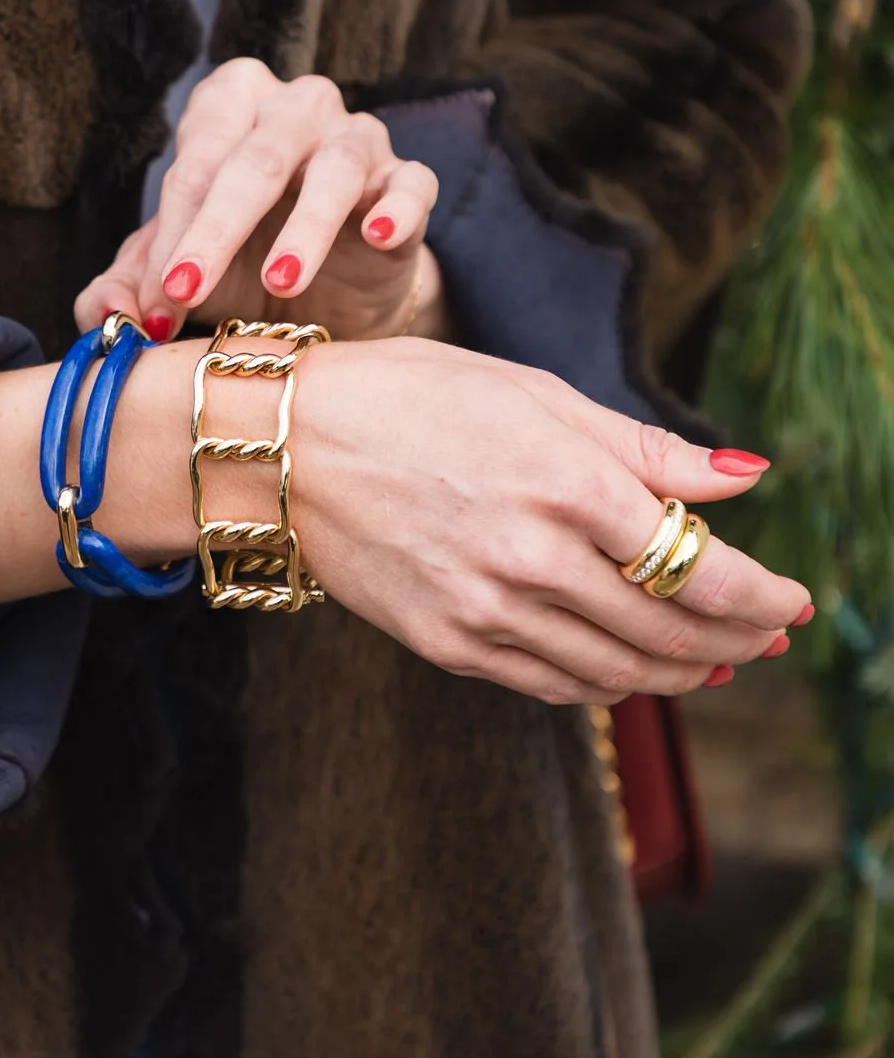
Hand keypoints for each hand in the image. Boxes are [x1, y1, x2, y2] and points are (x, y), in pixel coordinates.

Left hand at [75, 59, 439, 341]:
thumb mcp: (182, 271)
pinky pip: (411, 185)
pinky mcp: (408, 180)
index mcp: (231, 106)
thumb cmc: (245, 260)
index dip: (171, 235)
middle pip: (255, 159)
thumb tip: (102, 313)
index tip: (155, 302)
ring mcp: (359, 139)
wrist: (332, 297)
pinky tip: (379, 236)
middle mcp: (296, 107)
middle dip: (215, 231)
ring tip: (280, 281)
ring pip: (335, 168)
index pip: (195, 163)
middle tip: (187, 289)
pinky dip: (398, 209)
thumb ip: (131, 285)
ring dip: (305, 227)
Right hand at [291, 338, 810, 704]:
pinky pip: (551, 686)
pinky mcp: (448, 645)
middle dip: (736, 641)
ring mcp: (487, 611)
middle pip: (670, 630)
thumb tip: (746, 479)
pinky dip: (605, 686)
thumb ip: (645, 449)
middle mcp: (533, 557)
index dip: (761, 595)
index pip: (700, 567)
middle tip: (767, 639)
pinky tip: (625, 669)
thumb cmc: (413, 396)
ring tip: (711, 663)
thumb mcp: (535, 395)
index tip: (793, 602)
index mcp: (566, 480)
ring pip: (617, 673)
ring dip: (680, 674)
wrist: (287, 445)